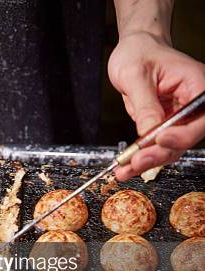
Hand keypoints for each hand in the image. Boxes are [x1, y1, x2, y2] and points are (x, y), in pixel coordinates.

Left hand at [108, 32, 204, 180]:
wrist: (134, 49)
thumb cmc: (139, 53)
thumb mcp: (135, 75)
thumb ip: (145, 105)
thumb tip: (149, 133)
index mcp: (198, 86)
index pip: (200, 119)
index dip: (182, 134)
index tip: (160, 139)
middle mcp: (193, 104)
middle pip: (186, 138)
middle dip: (160, 153)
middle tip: (136, 162)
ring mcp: (180, 117)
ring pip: (171, 147)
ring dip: (148, 161)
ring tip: (125, 170)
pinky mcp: (165, 125)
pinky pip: (157, 146)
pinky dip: (142, 157)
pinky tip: (126, 166)